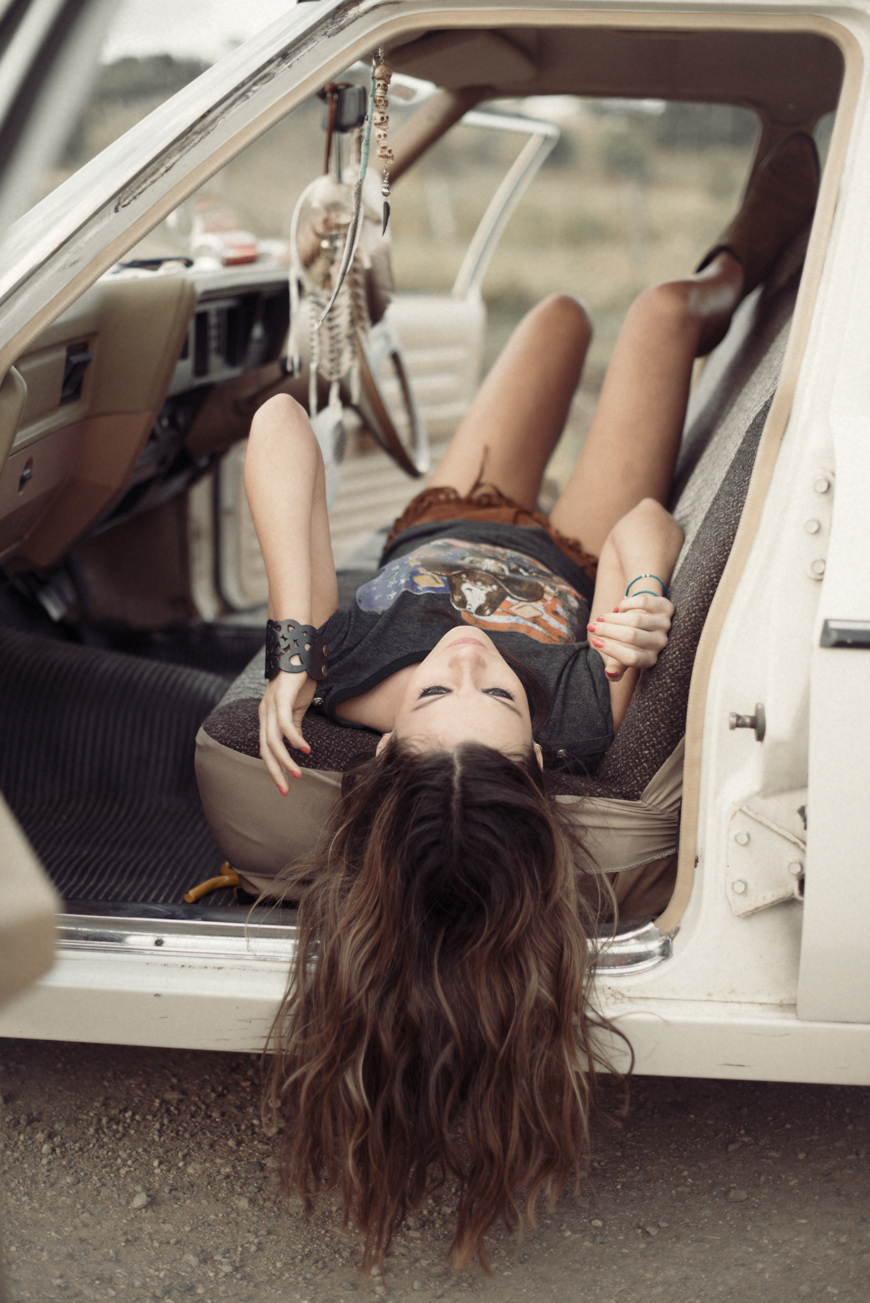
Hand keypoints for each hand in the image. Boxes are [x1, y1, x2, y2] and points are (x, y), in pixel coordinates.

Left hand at [258, 671, 317, 791]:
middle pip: (265, 749)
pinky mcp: (282, 697)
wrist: (299, 651)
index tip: (285, 786)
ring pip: (273, 740)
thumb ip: (295, 726)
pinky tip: (304, 750)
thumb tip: (297, 746)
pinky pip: (285, 724)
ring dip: (284, 760)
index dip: (274, 768)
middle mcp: (265, 713)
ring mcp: (271, 705)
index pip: (267, 749)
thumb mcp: (296, 707)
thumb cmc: (298, 679)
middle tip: (286, 790)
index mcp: (267, 717)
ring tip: (297, 774)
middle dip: (275, 771)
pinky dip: (294, 739)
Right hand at [587, 593, 673, 681]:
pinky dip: (626, 604)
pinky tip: (618, 609)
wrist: (646, 621)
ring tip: (600, 618)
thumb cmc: (629, 644)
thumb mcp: (622, 657)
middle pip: (631, 636)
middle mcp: (661, 643)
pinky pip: (643, 603)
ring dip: (613, 617)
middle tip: (591, 627)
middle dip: (607, 630)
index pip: (632, 658)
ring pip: (636, 620)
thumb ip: (616, 669)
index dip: (611, 650)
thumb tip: (610, 673)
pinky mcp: (666, 608)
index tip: (595, 641)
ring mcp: (665, 625)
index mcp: (650, 659)